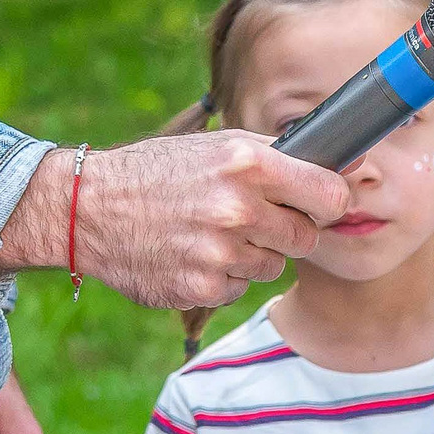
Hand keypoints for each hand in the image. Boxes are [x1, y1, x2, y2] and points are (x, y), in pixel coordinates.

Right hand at [0, 132, 350, 309]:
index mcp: (247, 163)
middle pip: (306, 237)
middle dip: (287, 230)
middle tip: (252, 218)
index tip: (319, 205)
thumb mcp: (216, 145)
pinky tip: (192, 254)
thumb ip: (276, 156)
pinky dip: (223, 277)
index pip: (331, 195)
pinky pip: (240, 289)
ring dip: (252, 254)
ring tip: (211, 232)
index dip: (329, 203)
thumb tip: (343, 169)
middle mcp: (237, 207)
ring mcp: (220, 252)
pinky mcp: (202, 288)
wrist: (90, 208)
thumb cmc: (159, 170)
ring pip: (273, 266)